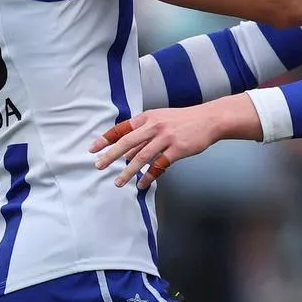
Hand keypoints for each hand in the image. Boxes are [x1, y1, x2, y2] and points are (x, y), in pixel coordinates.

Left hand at [89, 105, 230, 189]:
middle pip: (127, 142)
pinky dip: (149, 176)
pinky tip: (142, 184)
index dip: (106, 139)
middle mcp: (154, 126)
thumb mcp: (160, 119)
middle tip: (99, 166)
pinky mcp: (177, 149)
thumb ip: (144, 132)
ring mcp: (166, 138)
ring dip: (128, 171)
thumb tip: (126, 151)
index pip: (122, 128)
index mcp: (148, 117)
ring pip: (142, 157)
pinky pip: (159, 165)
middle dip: (111, 155)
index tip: (93, 149)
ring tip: (118, 182)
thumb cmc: (183, 120)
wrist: (208, 120)